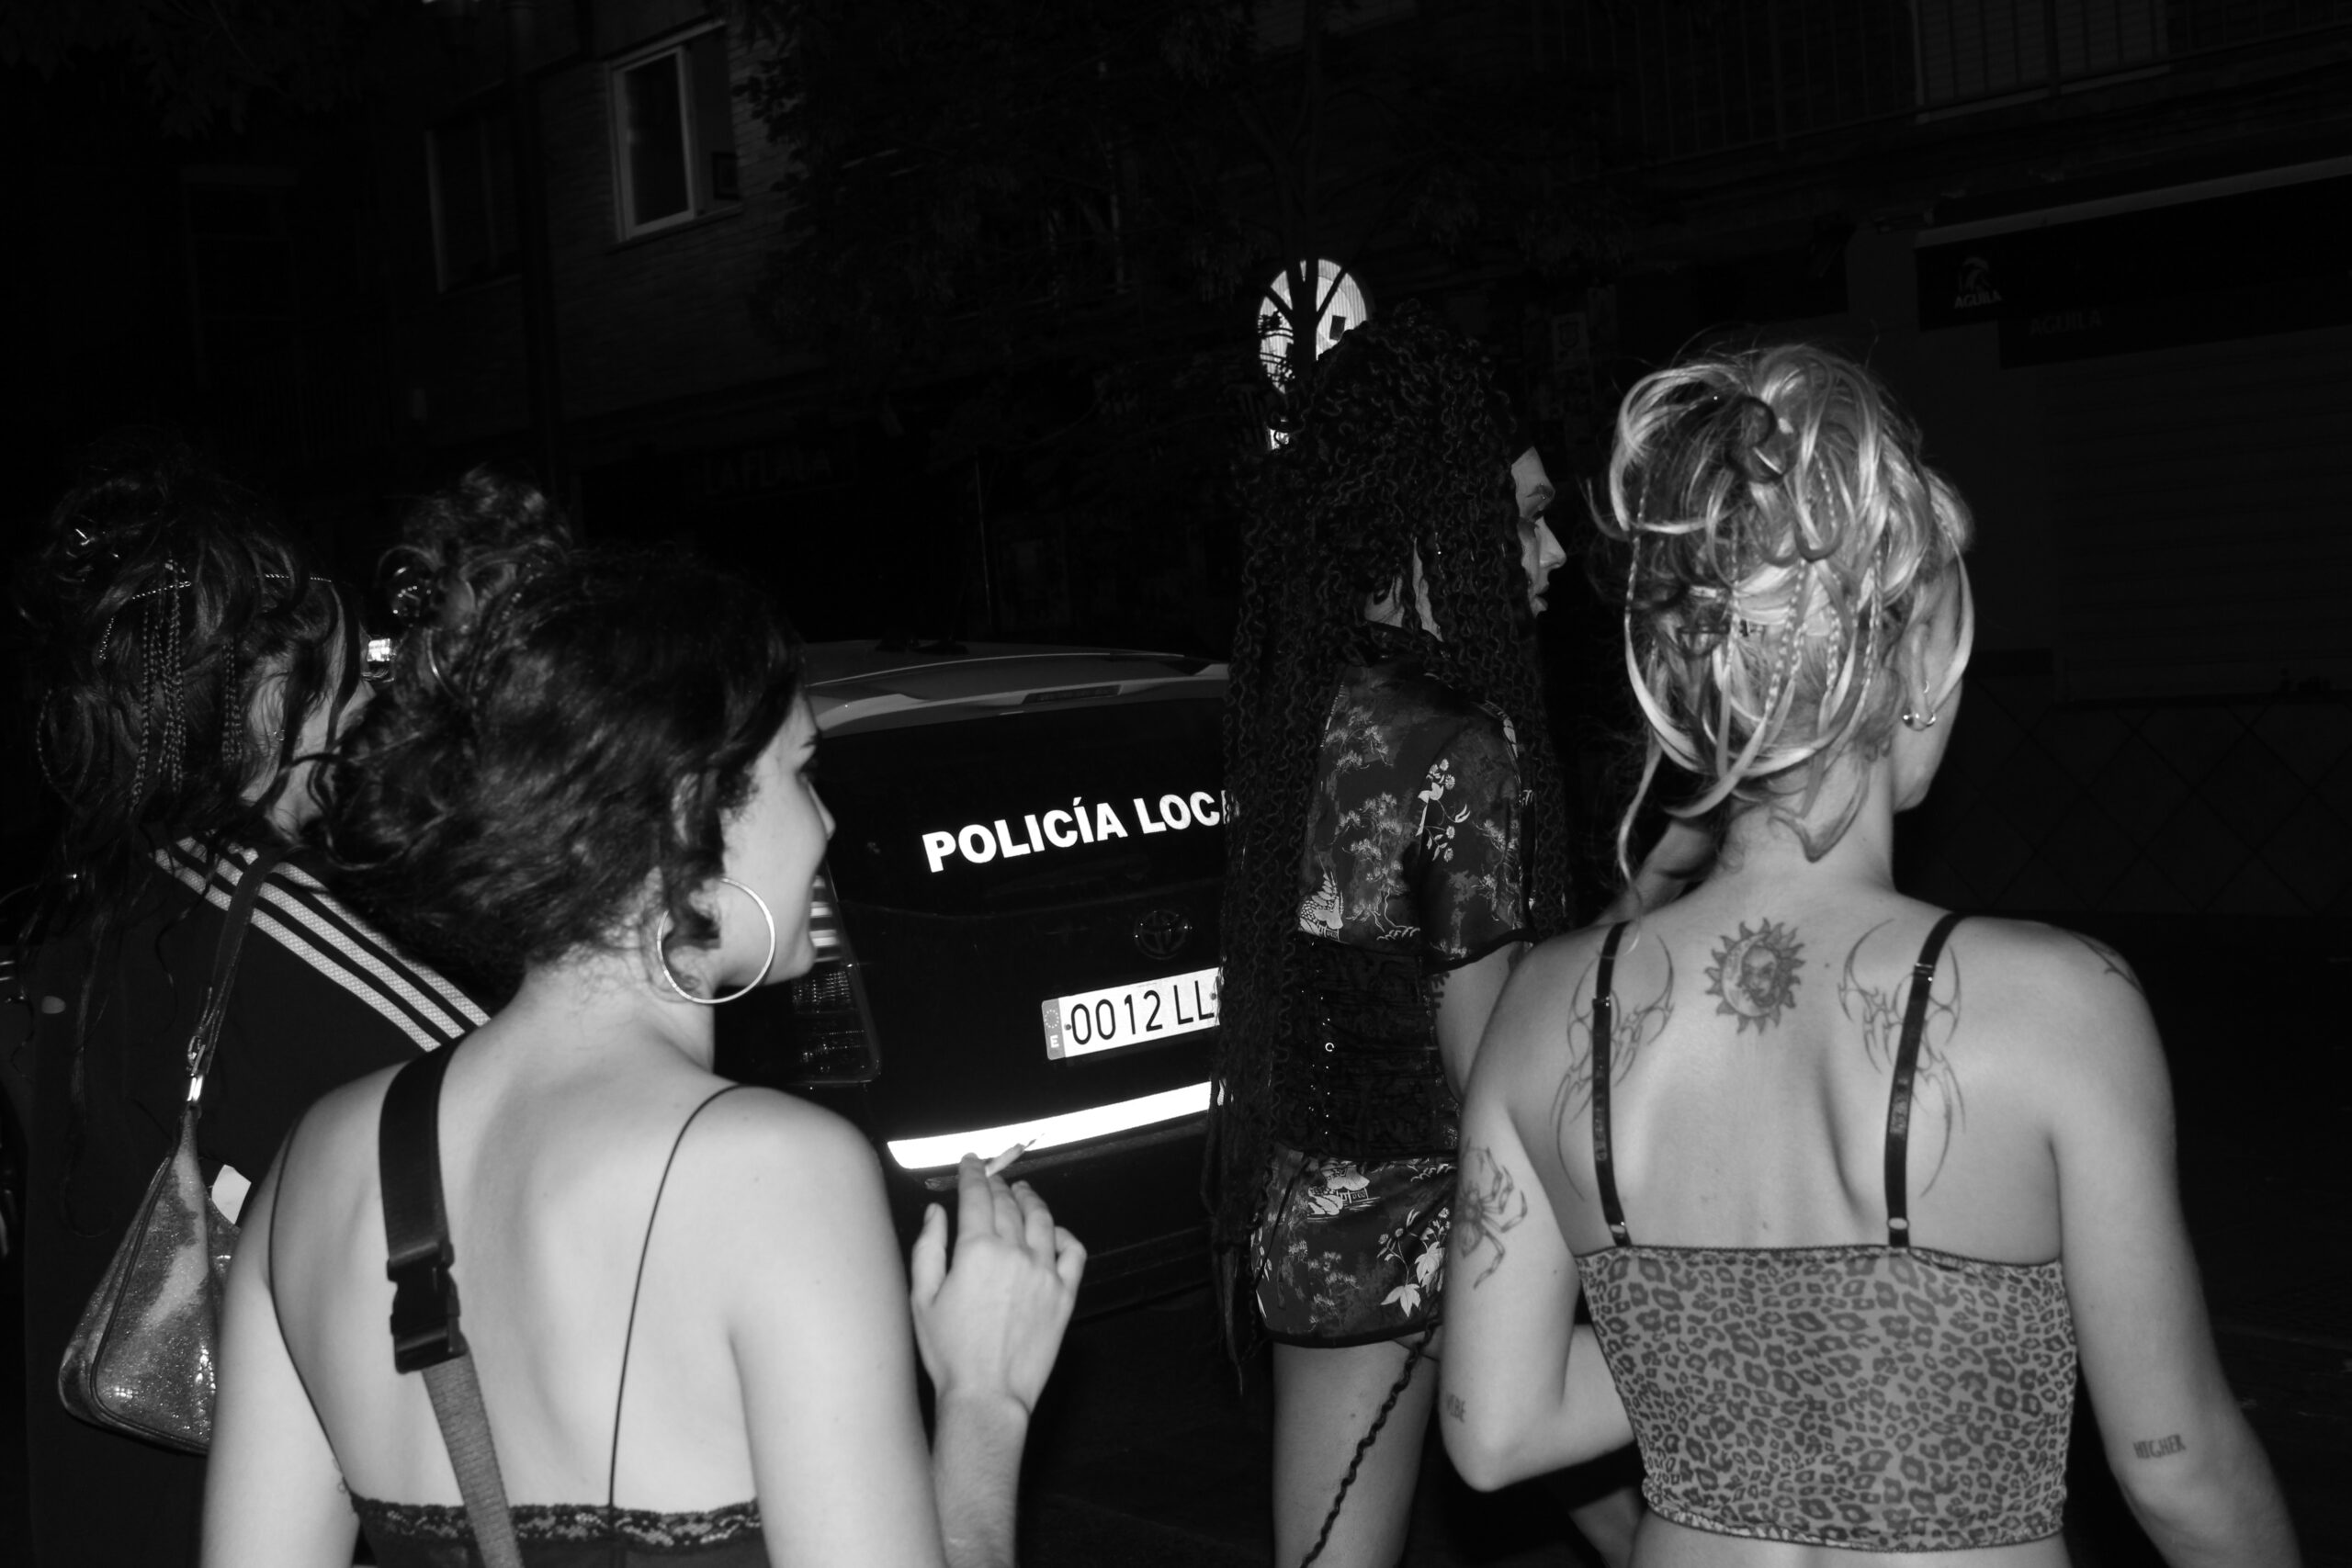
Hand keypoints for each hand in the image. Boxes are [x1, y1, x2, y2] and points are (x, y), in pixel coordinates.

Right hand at [907, 1152, 1084, 1416]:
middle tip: (992, 1176)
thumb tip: (936, 1213)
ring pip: (1042, 1219)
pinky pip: (1072, 1251)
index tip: (970, 1162)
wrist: (987, 1395)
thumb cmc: (949, 1353)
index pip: (976, 1196)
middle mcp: (1014, 1252)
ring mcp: (1044, 1272)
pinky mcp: (1065, 1294)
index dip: (972, 1173)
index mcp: (976, 1250)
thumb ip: (928, 1248)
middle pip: (1008, 1203)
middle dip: (997, 1183)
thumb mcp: (922, 1298)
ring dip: (1030, 1199)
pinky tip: (1054, 1231)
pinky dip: (1064, 1234)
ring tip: (1023, 1191)